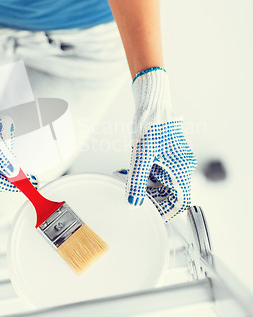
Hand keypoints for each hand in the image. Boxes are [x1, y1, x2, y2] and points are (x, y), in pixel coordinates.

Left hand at [126, 67, 195, 220]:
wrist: (152, 103)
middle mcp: (183, 164)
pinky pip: (161, 168)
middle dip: (153, 196)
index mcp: (181, 168)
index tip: (153, 214)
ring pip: (165, 179)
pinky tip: (135, 168)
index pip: (180, 200)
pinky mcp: (170, 150)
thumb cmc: (150, 125)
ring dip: (149, 184)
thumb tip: (134, 202)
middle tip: (137, 196)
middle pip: (171, 191)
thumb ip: (137, 182)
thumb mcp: (140, 157)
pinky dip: (149, 172)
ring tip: (133, 181)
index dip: (166, 210)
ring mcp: (177, 157)